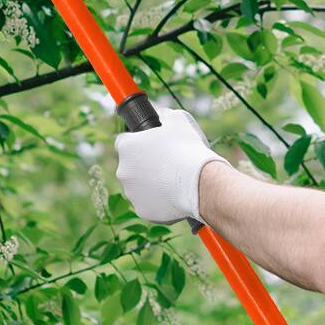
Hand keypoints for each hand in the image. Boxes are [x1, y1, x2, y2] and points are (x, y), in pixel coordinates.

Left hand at [114, 106, 225, 224]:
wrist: (200, 182)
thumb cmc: (188, 149)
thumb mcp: (177, 120)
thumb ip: (164, 115)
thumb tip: (161, 114)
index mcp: (127, 147)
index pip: (124, 141)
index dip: (137, 142)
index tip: (149, 145)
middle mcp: (123, 170)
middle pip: (130, 166)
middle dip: (143, 165)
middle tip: (164, 164)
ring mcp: (132, 193)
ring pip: (138, 187)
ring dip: (149, 183)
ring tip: (171, 181)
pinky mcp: (142, 211)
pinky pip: (148, 204)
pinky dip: (157, 201)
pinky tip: (172, 195)